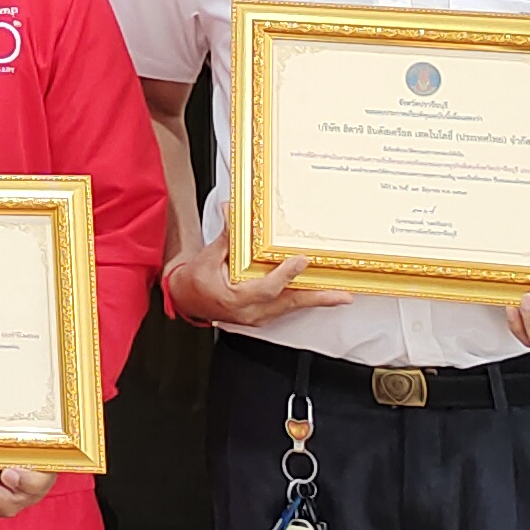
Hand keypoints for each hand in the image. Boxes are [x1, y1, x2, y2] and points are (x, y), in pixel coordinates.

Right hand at [163, 241, 346, 328]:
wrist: (187, 300)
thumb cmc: (194, 282)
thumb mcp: (207, 257)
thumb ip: (226, 238)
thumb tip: (234, 213)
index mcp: (234, 299)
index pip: (266, 288)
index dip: (285, 275)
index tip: (300, 260)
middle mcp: (250, 312)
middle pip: (289, 304)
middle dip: (317, 298)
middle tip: (342, 295)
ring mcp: (258, 317)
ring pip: (292, 307)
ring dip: (317, 300)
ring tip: (342, 296)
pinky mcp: (262, 316)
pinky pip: (287, 307)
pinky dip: (304, 299)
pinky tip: (319, 293)